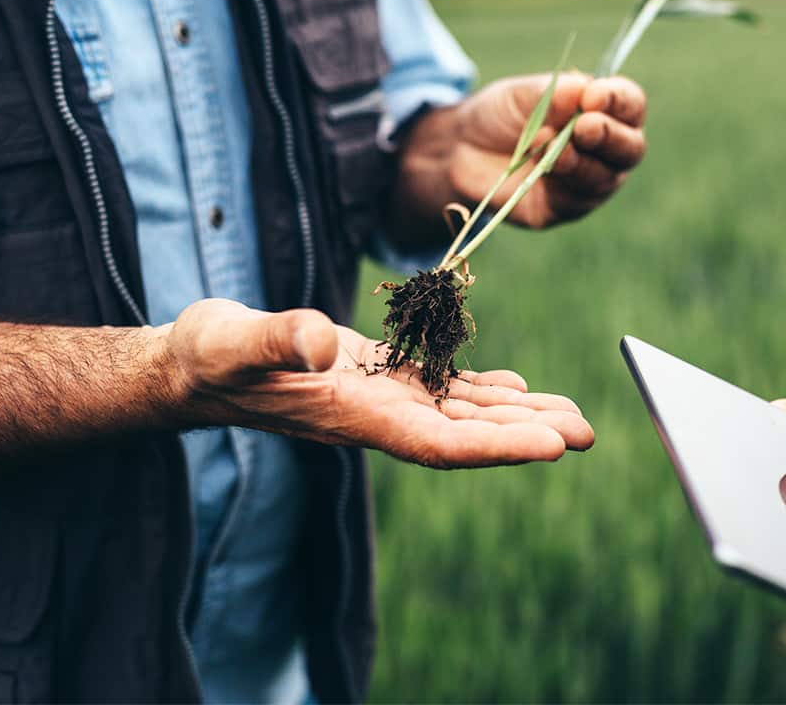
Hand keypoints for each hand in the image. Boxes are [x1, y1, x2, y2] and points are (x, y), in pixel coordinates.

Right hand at [162, 299, 592, 467]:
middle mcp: (378, 415)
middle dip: (526, 433)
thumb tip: (319, 340)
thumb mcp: (235, 340)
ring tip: (573, 415)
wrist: (197, 364)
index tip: (552, 446)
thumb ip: (276, 340)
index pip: (439, 443)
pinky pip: (442, 388)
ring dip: (517, 413)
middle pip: (466, 433)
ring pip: (462, 411)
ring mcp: (380, 398)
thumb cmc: (210, 356)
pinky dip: (482, 389)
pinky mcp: (378, 376)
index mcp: (355, 415)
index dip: (498, 446)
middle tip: (588, 431)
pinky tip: (517, 387)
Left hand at [450, 73, 645, 227]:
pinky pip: (574, 201)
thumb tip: (584, 91)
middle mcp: (605, 150)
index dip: (618, 100)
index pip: (629, 105)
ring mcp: (588, 183)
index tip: (593, 96)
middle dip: (609, 137)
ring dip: (579, 161)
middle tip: (584, 127)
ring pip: (604, 178)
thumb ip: (554, 94)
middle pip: (630, 148)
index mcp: (603, 112)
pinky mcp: (563, 209)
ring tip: (548, 144)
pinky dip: (560, 182)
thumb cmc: (500, 114)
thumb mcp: (522, 94)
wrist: (460, 148)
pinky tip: (540, 166)